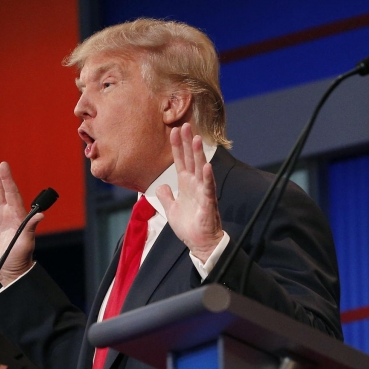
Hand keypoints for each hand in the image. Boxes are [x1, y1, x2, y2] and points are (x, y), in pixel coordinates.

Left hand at [156, 123, 224, 261]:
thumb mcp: (171, 210)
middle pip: (191, 159)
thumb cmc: (189, 227)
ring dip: (198, 154)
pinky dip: (208, 177)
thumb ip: (166, 196)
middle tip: (185, 125)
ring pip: (201, 169)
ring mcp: (203, 192)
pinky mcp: (208, 203)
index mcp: (186, 184)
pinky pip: (208, 188)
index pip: (181, 161)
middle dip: (187, 143)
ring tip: (196, 139)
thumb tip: (161, 186)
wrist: (200, 243)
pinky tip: (207, 166)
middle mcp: (195, 184)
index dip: (177, 146)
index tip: (174, 130)